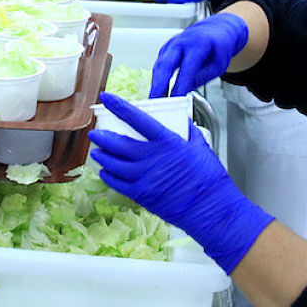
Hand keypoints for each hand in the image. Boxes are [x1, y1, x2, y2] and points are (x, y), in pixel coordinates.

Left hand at [88, 92, 272, 273]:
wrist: (211, 208)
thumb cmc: (209, 178)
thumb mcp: (201, 146)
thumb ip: (189, 130)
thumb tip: (183, 119)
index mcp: (167, 142)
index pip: (137, 118)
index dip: (119, 106)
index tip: (106, 98)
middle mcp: (152, 158)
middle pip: (119, 143)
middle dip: (102, 137)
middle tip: (95, 133)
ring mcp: (145, 177)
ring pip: (114, 163)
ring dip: (102, 156)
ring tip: (97, 152)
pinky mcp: (142, 195)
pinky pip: (117, 183)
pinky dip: (108, 176)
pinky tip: (105, 172)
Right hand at [150, 13, 248, 97]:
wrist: (215, 30)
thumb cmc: (218, 47)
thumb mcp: (217, 65)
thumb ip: (201, 78)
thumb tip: (184, 91)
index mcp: (198, 44)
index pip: (186, 68)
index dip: (180, 85)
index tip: (176, 99)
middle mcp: (181, 42)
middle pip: (165, 64)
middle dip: (159, 84)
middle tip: (155, 101)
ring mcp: (171, 44)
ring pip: (159, 65)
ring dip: (155, 83)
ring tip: (155, 100)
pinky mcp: (165, 49)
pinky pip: (159, 65)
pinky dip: (157, 78)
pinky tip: (158, 91)